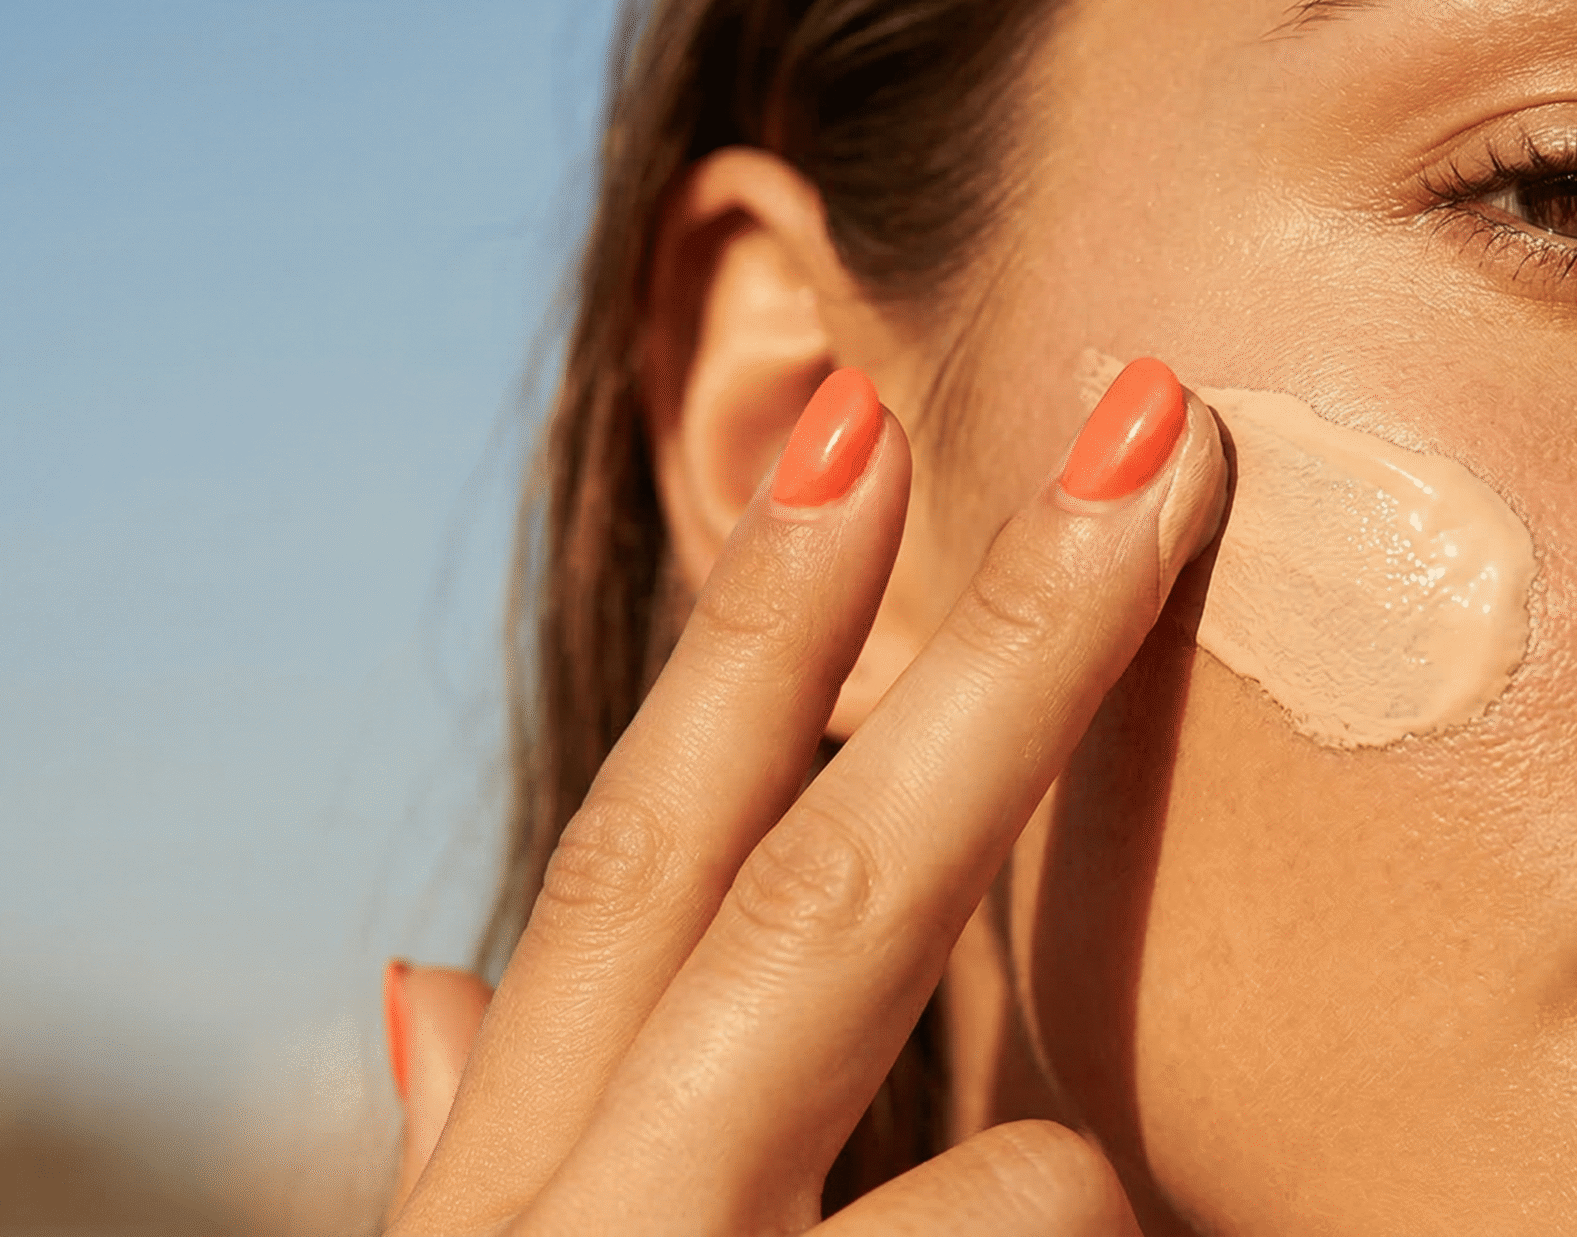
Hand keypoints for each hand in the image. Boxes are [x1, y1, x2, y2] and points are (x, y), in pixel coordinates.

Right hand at [382, 359, 1223, 1233]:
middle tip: (1147, 427)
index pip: (641, 853)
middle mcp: (589, 1225)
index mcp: (515, 1182)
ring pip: (1038, 1171)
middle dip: (1009, 653)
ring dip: (1066, 1206)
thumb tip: (430, 980)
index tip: (865, 420)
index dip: (756, 627)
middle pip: (822, 893)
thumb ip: (490, 1141)